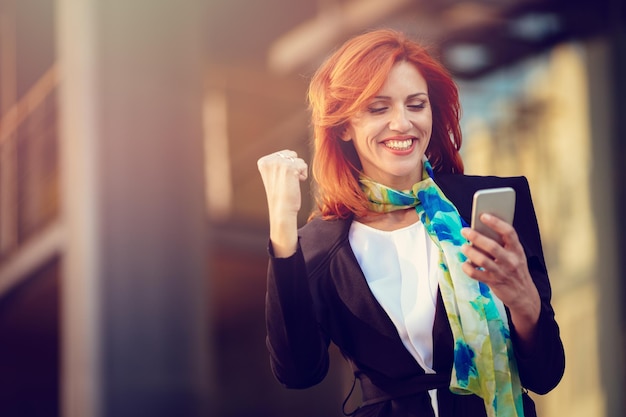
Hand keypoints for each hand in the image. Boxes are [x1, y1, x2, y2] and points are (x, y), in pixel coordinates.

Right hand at [257, 150, 307, 256]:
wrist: (281, 210)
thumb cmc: (280, 195)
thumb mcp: (274, 175)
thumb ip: (278, 163)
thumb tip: (290, 153)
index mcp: (263, 162)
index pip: (283, 154)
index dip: (286, 167)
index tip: (280, 180)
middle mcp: (270, 160)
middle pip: (291, 154)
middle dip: (293, 166)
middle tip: (286, 182)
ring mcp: (279, 163)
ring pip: (298, 160)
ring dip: (298, 171)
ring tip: (290, 184)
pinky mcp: (289, 168)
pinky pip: (303, 165)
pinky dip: (303, 176)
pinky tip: (295, 184)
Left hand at [460, 214, 539, 347]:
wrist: (524, 295)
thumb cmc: (515, 270)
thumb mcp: (514, 255)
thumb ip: (502, 244)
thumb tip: (480, 230)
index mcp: (517, 250)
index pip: (509, 232)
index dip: (496, 223)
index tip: (483, 216)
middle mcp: (511, 260)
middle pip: (492, 246)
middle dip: (476, 237)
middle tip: (464, 231)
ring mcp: (502, 272)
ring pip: (483, 260)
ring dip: (470, 252)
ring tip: (463, 247)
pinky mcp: (493, 282)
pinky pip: (476, 274)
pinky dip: (468, 268)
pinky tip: (464, 263)